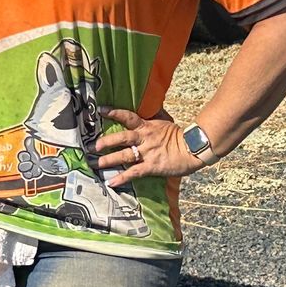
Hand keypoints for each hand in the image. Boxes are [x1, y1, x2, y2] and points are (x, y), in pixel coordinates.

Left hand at [91, 108, 210, 185]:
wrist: (193, 149)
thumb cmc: (179, 136)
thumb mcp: (164, 122)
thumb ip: (153, 116)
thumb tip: (149, 104)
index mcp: (147, 126)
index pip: (128, 116)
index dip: (114, 112)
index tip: (100, 110)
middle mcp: (144, 138)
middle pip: (121, 138)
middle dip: (105, 142)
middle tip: (91, 146)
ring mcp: (147, 153)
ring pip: (124, 156)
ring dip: (108, 160)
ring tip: (95, 163)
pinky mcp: (151, 166)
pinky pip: (134, 172)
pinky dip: (121, 178)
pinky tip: (111, 182)